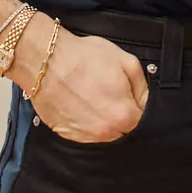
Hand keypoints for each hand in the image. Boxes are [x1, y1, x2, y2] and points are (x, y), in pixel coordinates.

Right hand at [16, 23, 148, 142]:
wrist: (46, 60)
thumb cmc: (83, 58)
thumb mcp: (127, 61)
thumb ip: (142, 87)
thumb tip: (145, 101)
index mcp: (124, 114)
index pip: (142, 122)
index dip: (137, 107)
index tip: (128, 96)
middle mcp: (105, 131)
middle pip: (122, 130)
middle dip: (120, 114)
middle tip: (109, 93)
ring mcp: (84, 135)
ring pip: (103, 132)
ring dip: (102, 118)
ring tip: (91, 96)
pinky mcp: (65, 134)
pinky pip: (83, 132)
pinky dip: (84, 120)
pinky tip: (79, 102)